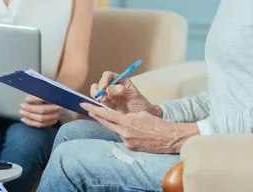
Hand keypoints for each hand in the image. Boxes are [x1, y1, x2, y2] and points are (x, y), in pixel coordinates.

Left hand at [20, 95, 61, 127]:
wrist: (59, 101)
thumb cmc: (50, 95)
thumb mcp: (46, 91)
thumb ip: (39, 92)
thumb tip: (28, 97)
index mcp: (57, 97)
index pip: (45, 98)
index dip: (34, 99)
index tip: (26, 99)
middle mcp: (58, 107)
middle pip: (42, 110)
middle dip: (30, 108)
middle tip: (22, 105)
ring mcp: (56, 115)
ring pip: (41, 119)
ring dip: (29, 116)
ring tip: (22, 112)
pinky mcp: (52, 121)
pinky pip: (40, 124)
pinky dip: (31, 122)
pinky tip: (24, 119)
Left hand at [80, 103, 199, 153]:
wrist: (168, 137)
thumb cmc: (156, 123)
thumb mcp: (139, 114)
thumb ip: (127, 116)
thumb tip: (119, 118)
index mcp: (126, 121)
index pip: (105, 114)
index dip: (93, 109)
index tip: (84, 104)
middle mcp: (124, 132)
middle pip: (105, 123)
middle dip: (96, 115)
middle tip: (87, 108)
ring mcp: (126, 141)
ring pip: (114, 130)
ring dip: (112, 124)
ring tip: (112, 117)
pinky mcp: (130, 147)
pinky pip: (122, 137)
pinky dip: (123, 132)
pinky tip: (132, 131)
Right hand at [91, 71, 158, 115]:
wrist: (142, 119)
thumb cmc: (140, 104)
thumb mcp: (134, 95)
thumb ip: (122, 90)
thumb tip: (108, 89)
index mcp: (120, 81)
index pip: (108, 75)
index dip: (104, 80)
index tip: (104, 87)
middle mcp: (112, 87)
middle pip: (100, 83)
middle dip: (99, 89)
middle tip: (102, 97)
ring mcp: (108, 96)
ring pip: (96, 92)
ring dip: (96, 96)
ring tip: (102, 102)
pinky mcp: (106, 106)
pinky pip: (97, 103)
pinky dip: (95, 103)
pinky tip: (99, 107)